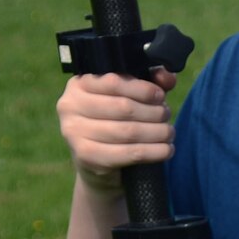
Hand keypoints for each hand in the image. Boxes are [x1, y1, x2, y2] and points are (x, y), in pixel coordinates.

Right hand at [57, 69, 176, 190]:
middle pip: (124, 108)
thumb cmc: (115, 119)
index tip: (160, 96)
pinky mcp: (86, 156)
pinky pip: (128, 153)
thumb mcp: (130, 95)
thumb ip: (149, 81)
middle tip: (166, 116)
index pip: (114, 82)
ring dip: (158, 132)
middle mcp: (70, 106)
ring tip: (168, 132)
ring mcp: (73, 132)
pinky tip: (167, 150)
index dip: (143, 89)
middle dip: (154, 112)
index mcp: (79, 84)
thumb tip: (167, 77)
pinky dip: (154, 152)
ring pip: (128, 132)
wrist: (96, 160)